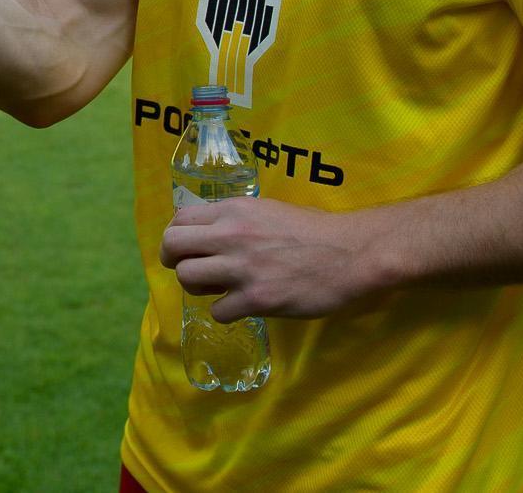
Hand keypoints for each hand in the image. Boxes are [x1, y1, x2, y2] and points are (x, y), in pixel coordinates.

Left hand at [159, 197, 382, 321]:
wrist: (351, 253)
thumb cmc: (313, 230)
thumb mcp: (266, 210)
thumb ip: (235, 220)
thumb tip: (208, 233)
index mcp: (233, 210)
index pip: (179, 220)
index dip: (177, 237)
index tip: (188, 248)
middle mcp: (231, 235)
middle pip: (172, 247)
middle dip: (174, 261)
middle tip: (192, 270)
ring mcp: (242, 268)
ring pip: (187, 278)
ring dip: (197, 288)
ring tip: (218, 289)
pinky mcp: (256, 299)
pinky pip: (217, 311)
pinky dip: (225, 312)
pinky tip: (242, 307)